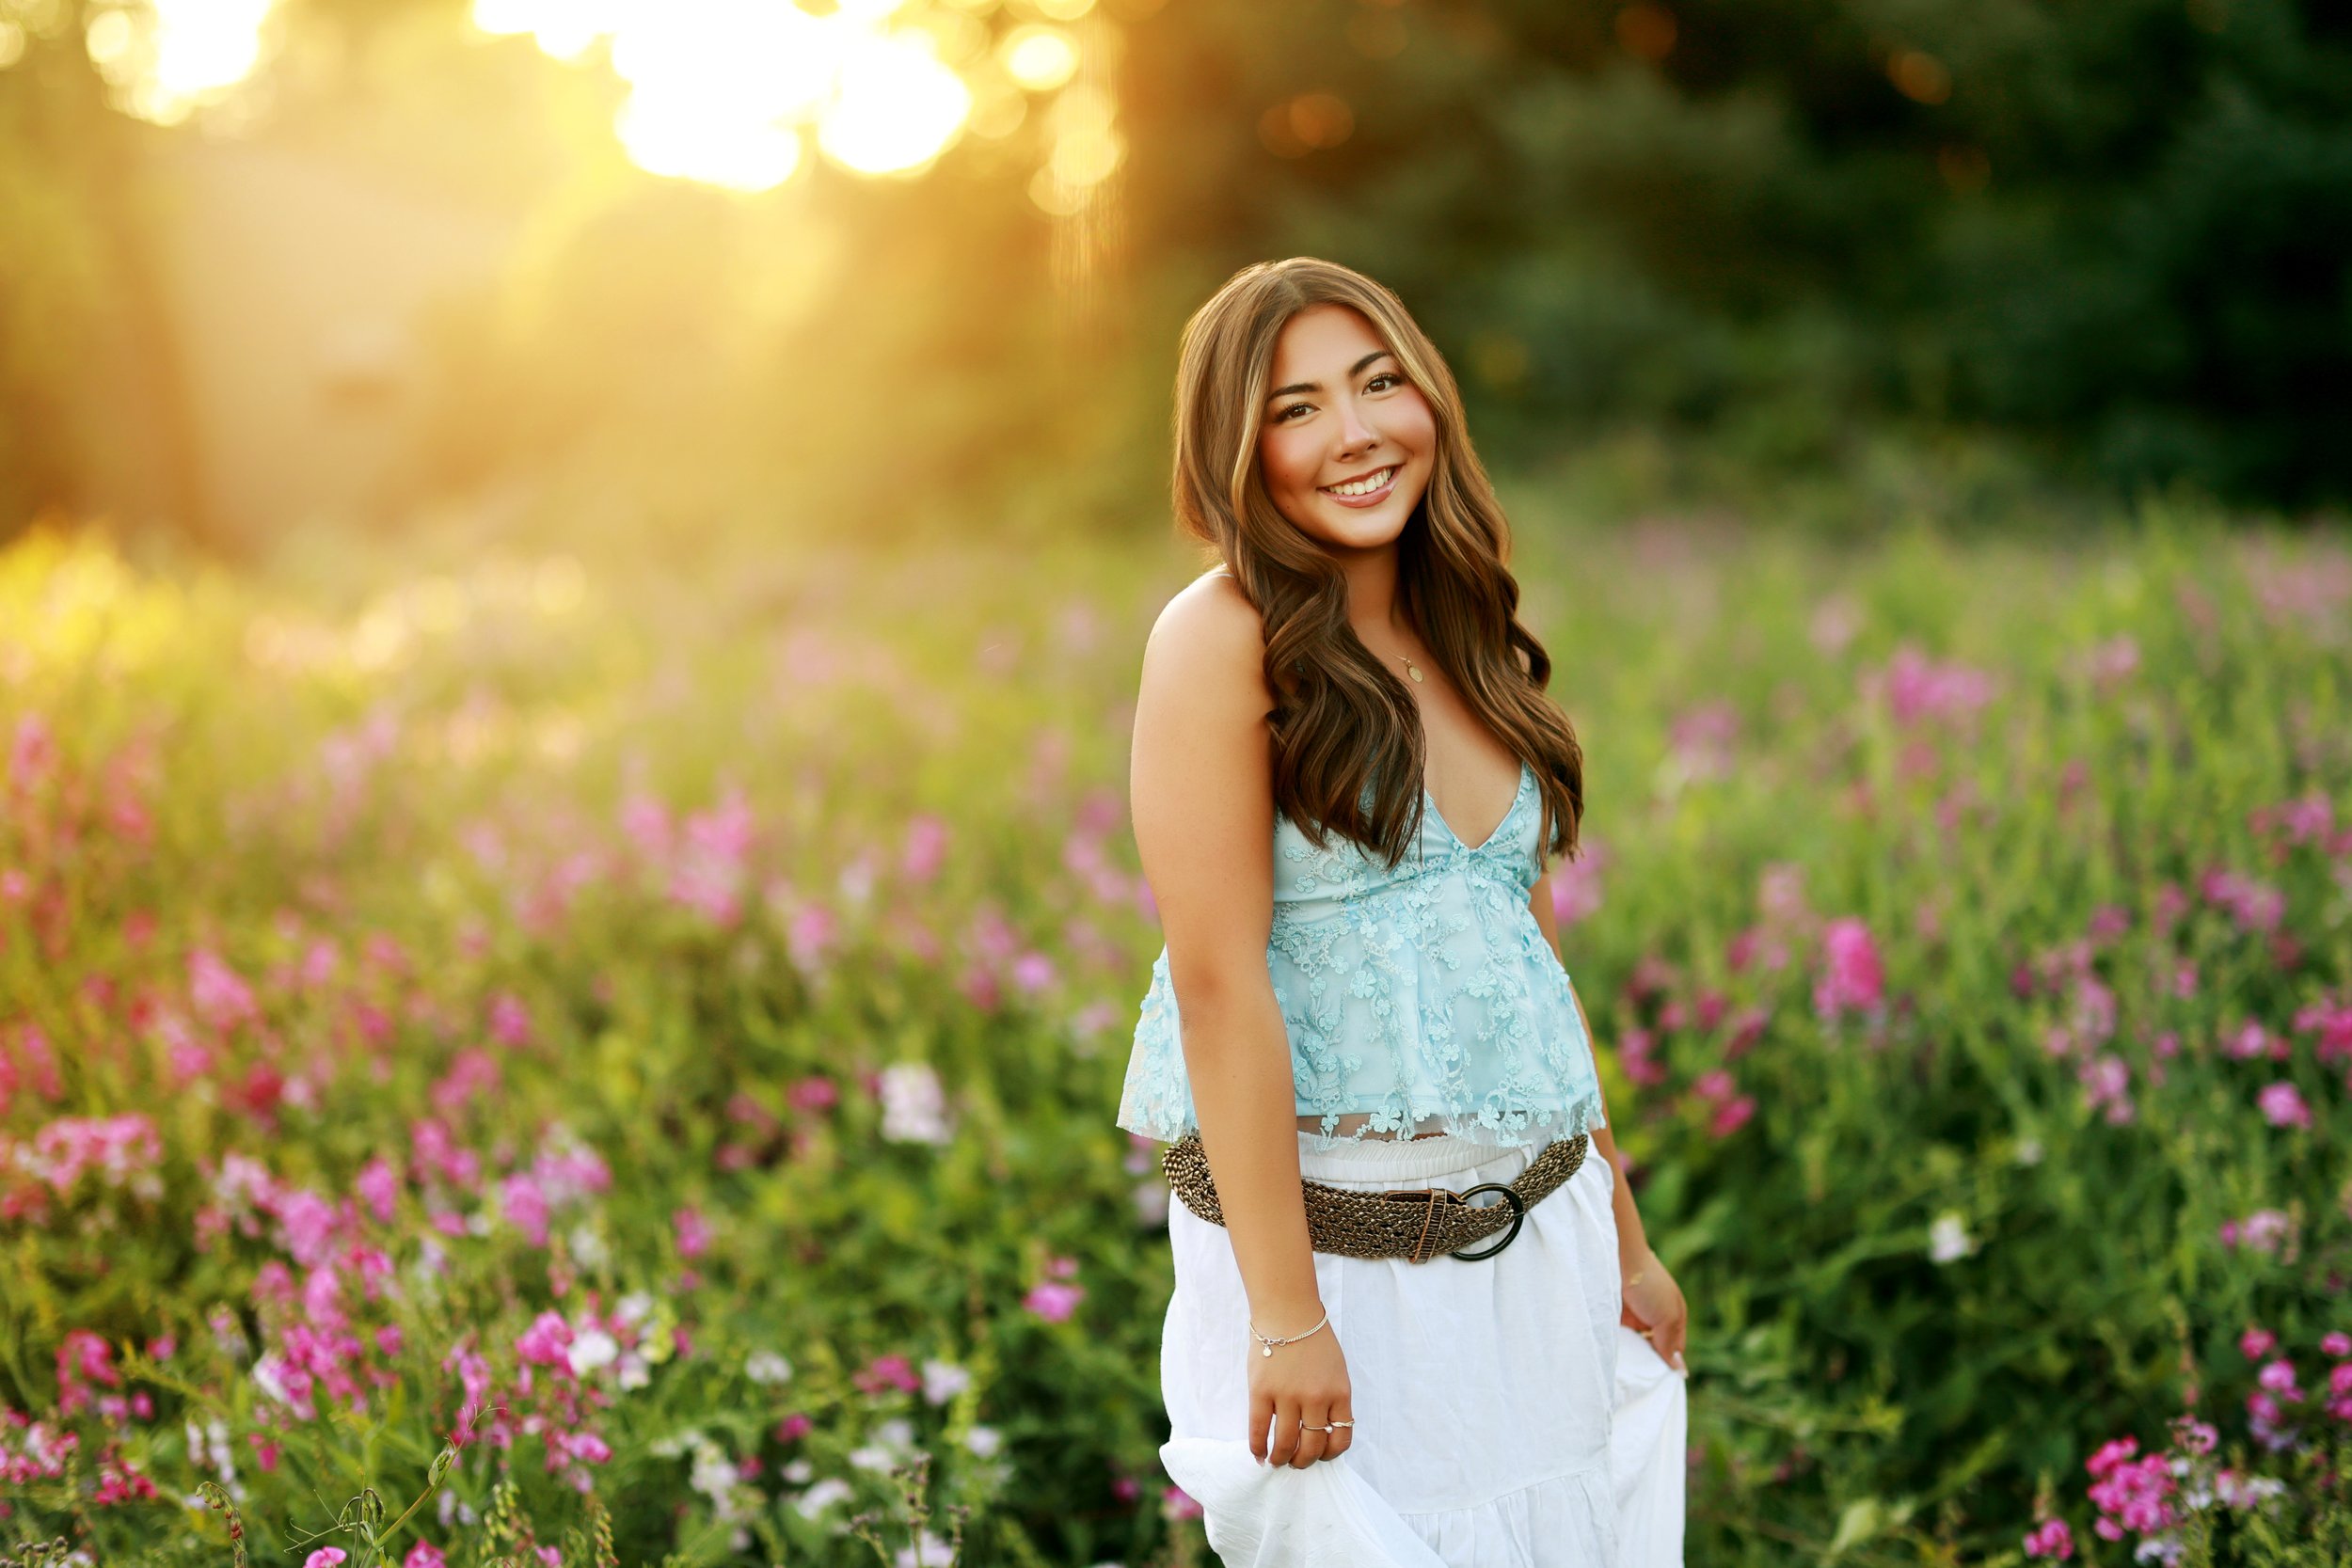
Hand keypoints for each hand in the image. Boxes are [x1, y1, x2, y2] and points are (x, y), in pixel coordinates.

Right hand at [1247, 1312, 1352, 1467]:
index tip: (1319, 1455)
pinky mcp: (1262, 1391)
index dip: (1329, 1454)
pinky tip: (1258, 1453)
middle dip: (1303, 1461)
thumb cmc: (1313, 1339)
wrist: (1287, 1311)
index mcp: (1339, 1393)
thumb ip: (1332, 1399)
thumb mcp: (1336, 1370)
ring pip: (1286, 1443)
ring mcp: (1288, 1396)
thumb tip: (1322, 1430)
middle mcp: (1316, 1398)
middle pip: (1312, 1446)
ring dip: (1280, 1458)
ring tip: (1276, 1461)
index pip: (1340, 1438)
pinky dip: (1258, 1447)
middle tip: (1294, 1463)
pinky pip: (1259, 1429)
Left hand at [1620, 1250, 1688, 1375]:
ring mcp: (1633, 1317)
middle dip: (1649, 1362)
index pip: (1674, 1348)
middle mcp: (1653, 1317)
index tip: (1660, 1381)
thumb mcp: (1667, 1316)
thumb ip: (1670, 1343)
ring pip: (1635, 1346)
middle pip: (1654, 1348)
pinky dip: (1618, 1348)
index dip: (1669, 1363)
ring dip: (1633, 1356)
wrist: (1616, 1259)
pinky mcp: (1614, 1316)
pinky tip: (1614, 1361)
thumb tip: (1680, 1370)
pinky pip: (1618, 1339)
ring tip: (1628, 1375)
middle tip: (1643, 1381)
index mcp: (1673, 1315)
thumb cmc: (1649, 1284)